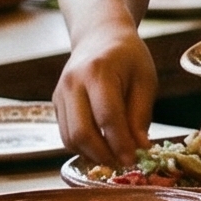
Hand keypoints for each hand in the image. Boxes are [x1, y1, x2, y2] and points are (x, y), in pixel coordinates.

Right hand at [55, 21, 157, 166]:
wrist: (99, 36)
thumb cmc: (128, 57)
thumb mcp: (145, 80)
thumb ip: (140, 114)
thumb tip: (140, 147)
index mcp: (98, 72)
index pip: (107, 117)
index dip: (120, 143)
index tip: (134, 159)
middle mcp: (73, 83)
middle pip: (82, 132)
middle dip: (103, 154)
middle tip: (123, 163)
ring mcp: (60, 94)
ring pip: (69, 137)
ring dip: (92, 154)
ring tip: (114, 157)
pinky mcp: (56, 103)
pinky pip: (66, 133)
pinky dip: (83, 147)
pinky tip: (102, 148)